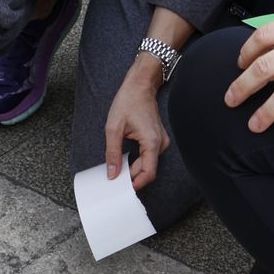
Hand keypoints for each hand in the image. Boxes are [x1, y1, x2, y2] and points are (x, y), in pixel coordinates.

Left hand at [104, 65, 168, 189]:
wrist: (140, 86)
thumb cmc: (129, 101)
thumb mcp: (114, 128)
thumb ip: (112, 152)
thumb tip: (112, 173)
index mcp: (152, 142)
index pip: (148, 173)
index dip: (136, 183)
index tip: (121, 187)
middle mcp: (161, 144)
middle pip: (148, 170)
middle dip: (132, 176)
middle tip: (115, 178)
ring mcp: (161, 142)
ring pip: (149, 164)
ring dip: (135, 169)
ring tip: (119, 169)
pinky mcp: (158, 140)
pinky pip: (150, 157)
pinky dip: (138, 161)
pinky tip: (126, 160)